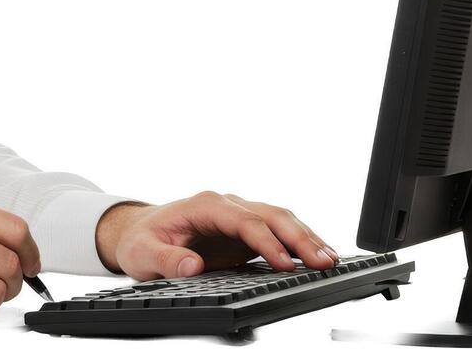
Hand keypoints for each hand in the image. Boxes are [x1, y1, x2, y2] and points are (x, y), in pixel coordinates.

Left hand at [96, 191, 339, 278]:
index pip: (243, 221)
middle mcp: (227, 205)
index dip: (266, 242)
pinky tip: (317, 257)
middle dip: (299, 238)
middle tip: (322, 261)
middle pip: (270, 215)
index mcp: (204, 206)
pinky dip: (300, 243)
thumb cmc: (142, 240)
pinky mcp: (246, 231)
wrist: (140, 232)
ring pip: (280, 220)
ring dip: (306, 238)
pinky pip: (279, 233)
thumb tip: (192, 266)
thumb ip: (166, 261)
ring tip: (330, 260)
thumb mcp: (143, 254)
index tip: (283, 264)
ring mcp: (239, 216)